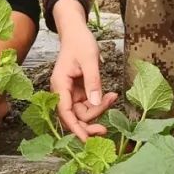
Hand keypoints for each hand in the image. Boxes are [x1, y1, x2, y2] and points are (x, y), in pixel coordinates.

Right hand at [51, 24, 117, 141]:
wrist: (76, 32)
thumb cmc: (80, 42)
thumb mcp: (89, 59)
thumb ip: (93, 82)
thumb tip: (96, 103)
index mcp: (60, 85)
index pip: (65, 113)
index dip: (75, 128)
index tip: (86, 140)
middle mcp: (62, 92)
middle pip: (74, 117)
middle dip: (90, 123)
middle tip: (106, 129)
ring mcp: (70, 93)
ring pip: (83, 112)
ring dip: (98, 111)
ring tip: (113, 97)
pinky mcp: (78, 91)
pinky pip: (88, 104)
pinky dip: (99, 103)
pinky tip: (110, 95)